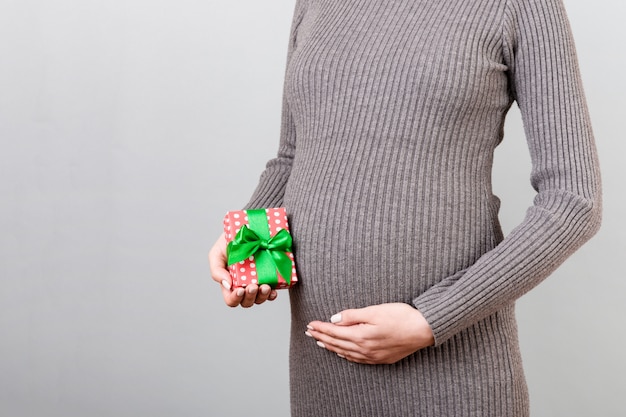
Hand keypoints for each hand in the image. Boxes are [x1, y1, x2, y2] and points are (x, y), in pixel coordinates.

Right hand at [208, 232, 276, 306]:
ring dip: (262, 296)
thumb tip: (227, 285)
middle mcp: (244, 285)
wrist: (249, 226)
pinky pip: (272, 292)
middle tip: (252, 286)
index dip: (235, 298)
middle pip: (246, 302)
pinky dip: (272, 294)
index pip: (231, 299)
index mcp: (230, 282)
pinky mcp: (271, 278)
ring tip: (265, 287)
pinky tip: (273, 290)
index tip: (240, 290)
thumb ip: (216, 270)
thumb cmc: (230, 240)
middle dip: (250, 297)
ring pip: (259, 299)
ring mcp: (258, 282)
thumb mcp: (217, 253)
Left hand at [306, 303, 434, 363]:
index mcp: (361, 335)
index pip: (335, 332)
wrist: (424, 330)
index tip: (311, 324)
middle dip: (321, 337)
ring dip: (331, 346)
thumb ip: (353, 315)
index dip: (321, 328)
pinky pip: (357, 359)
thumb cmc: (401, 317)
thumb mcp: (375, 310)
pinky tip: (342, 352)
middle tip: (309, 332)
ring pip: (345, 352)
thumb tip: (334, 319)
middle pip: (337, 343)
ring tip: (320, 342)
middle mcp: (364, 349)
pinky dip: (345, 355)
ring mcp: (373, 356)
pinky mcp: (381, 359)